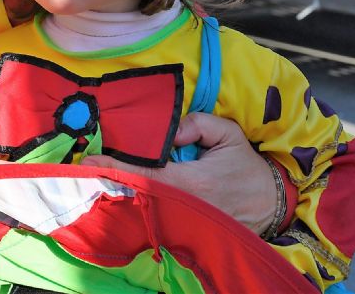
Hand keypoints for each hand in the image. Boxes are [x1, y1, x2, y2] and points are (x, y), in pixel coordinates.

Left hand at [81, 112, 277, 233]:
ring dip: (119, 194)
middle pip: (137, 195)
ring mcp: (183, 221)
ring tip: (94, 180)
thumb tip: (169, 131)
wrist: (271, 204)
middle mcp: (183, 205)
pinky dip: (136, 206)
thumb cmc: (246, 168)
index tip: (92, 163)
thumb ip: (196, 124)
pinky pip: (156, 216)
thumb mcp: (228, 135)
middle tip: (83, 171)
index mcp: (192, 182)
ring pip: (144, 208)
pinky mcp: (184, 230)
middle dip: (110, 182)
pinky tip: (119, 195)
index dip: (117, 169)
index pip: (146, 175)